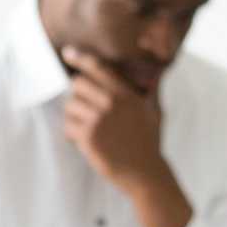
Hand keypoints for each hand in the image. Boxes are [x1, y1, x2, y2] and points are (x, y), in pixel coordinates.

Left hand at [59, 46, 192, 226]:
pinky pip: (68, 126)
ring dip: (73, 117)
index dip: (80, 58)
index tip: (68, 52)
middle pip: (77, 84)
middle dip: (77, 95)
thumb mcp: (155, 112)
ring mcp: (99, 120)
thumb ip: (151, 90)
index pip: (98, 68)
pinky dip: (71, 135)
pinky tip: (82, 142)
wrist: (145, 174)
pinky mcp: (89, 137)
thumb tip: (158, 72)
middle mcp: (112, 103)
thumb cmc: (150, 143)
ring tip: (85, 129)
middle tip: (84, 110)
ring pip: (70, 106)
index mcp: (126, 94)